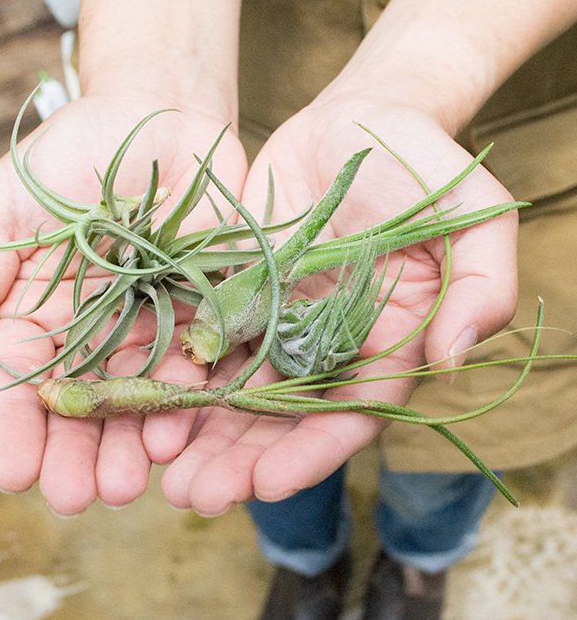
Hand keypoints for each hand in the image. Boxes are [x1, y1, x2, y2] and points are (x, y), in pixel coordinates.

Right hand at [0, 95, 246, 513]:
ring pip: (139, 391)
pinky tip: (179, 430)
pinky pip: (196, 356)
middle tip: (76, 498)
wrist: (156, 110)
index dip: (15, 425)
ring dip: (132, 440)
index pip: (21, 377)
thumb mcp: (3, 208)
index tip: (11, 473)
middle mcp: (95, 324)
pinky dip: (188, 393)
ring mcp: (151, 317)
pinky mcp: (205, 302)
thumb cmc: (70, 150)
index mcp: (40, 307)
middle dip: (77, 451)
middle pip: (82, 399)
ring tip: (130, 485)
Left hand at [161, 95, 518, 514]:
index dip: (312, 451)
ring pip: (235, 388)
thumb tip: (455, 356)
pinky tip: (139, 398)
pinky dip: (175, 370)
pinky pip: (203, 337)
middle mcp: (329, 343)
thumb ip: (480, 282)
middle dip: (241, 459)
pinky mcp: (237, 290)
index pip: (352, 410)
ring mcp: (279, 320)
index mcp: (388, 339)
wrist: (355, 122)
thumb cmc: (421, 162)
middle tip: (195, 496)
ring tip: (160, 471)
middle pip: (283, 415)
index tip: (267, 484)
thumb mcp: (472, 211)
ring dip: (199, 432)